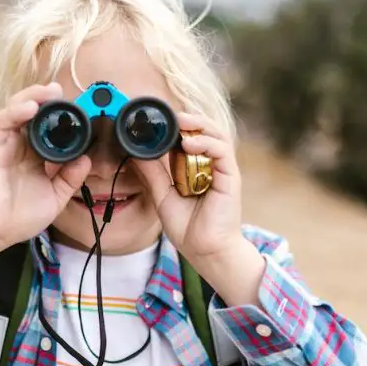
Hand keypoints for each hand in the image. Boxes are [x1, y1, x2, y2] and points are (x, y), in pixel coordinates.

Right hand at [0, 82, 91, 252]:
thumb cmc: (20, 217)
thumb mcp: (55, 197)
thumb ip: (70, 179)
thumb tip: (87, 159)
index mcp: (35, 155)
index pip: (47, 126)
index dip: (60, 113)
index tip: (77, 106)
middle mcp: (19, 145)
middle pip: (31, 111)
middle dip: (45, 97)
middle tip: (61, 92)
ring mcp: (5, 145)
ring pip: (15, 110)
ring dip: (31, 96)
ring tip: (48, 92)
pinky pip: (1, 123)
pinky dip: (15, 112)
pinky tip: (30, 107)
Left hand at [132, 112, 244, 261]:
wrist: (205, 250)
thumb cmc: (188, 228)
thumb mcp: (162, 196)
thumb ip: (153, 175)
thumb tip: (136, 154)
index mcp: (196, 167)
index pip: (189, 137)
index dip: (176, 126)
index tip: (157, 120)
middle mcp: (211, 165)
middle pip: (205, 130)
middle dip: (188, 119)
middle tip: (169, 114)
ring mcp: (222, 170)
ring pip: (216, 135)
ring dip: (199, 125)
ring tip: (180, 122)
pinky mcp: (231, 177)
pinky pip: (222, 151)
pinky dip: (206, 143)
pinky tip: (189, 144)